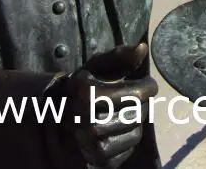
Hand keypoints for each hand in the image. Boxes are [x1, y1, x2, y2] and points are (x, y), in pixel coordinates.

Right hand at [50, 43, 158, 168]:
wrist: (57, 121)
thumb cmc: (82, 89)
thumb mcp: (95, 67)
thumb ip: (119, 56)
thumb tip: (143, 47)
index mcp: (89, 96)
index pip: (139, 94)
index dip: (148, 86)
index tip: (146, 83)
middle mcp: (91, 124)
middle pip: (140, 112)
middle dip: (141, 102)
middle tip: (132, 98)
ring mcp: (95, 146)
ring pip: (137, 130)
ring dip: (136, 119)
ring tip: (122, 112)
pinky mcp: (101, 161)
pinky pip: (130, 147)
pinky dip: (128, 136)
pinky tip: (116, 128)